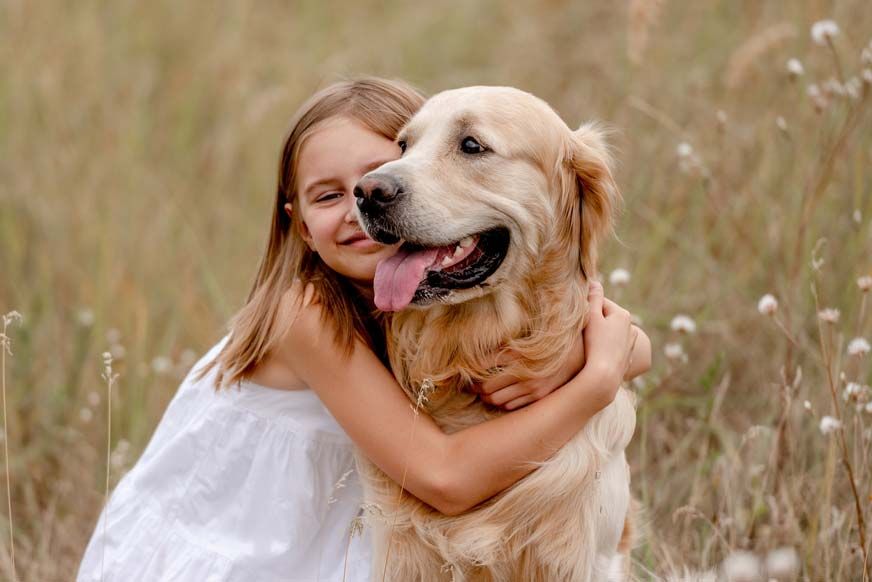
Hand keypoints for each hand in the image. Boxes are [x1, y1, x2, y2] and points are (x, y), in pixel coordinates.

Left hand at [471, 335, 584, 410]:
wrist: (580, 352)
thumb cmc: (549, 341)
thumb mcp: (525, 338)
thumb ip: (504, 345)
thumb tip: (478, 353)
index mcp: (518, 355)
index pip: (483, 367)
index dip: (469, 372)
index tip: (462, 372)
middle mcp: (525, 373)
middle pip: (487, 388)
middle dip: (475, 388)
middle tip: (469, 384)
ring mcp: (533, 388)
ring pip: (497, 400)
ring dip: (486, 397)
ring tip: (483, 392)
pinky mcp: (540, 397)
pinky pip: (512, 407)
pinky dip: (502, 403)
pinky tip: (501, 396)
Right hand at [583, 281, 635, 405]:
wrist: (604, 376)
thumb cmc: (596, 344)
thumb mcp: (592, 317)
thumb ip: (593, 298)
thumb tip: (594, 281)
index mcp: (622, 314)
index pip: (600, 303)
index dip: (586, 309)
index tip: (575, 316)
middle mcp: (630, 327)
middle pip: (606, 319)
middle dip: (593, 322)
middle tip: (579, 331)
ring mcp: (630, 344)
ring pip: (610, 334)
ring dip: (599, 335)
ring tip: (586, 343)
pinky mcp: (626, 359)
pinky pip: (612, 349)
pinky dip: (604, 349)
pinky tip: (595, 355)